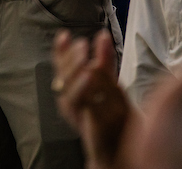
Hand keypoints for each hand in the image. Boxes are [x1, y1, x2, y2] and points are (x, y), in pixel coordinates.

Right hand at [52, 30, 130, 168]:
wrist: (121, 147)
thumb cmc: (112, 115)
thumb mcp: (109, 81)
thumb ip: (104, 60)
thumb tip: (102, 34)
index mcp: (73, 89)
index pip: (62, 66)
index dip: (60, 51)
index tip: (64, 35)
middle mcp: (71, 102)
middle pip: (63, 78)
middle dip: (70, 61)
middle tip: (81, 46)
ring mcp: (78, 116)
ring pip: (69, 96)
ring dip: (76, 79)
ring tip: (86, 65)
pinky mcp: (89, 129)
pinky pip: (85, 113)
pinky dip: (86, 97)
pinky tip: (91, 83)